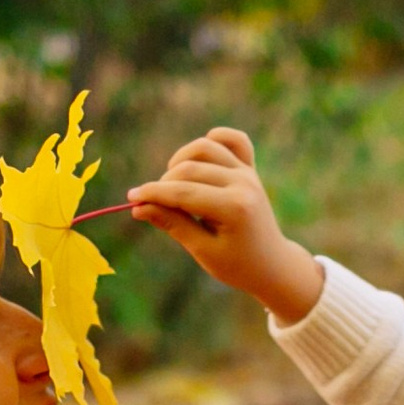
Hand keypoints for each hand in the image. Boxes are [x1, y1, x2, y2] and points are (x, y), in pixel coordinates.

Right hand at [125, 128, 323, 324]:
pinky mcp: (250, 168)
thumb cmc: (236, 265)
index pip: (183, 192)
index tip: (131, 199)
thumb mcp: (203, 251)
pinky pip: (233, 139)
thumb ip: (172, 224)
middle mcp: (243, 183)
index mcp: (234, 208)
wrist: (271, 265)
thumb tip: (138, 207)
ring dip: (181, 161)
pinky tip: (200, 160)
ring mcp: (248, 173)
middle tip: (154, 205)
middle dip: (164, 185)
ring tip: (174, 185)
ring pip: (205, 147)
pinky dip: (214, 140)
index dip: (153, 194)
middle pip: (189, 168)